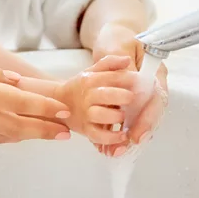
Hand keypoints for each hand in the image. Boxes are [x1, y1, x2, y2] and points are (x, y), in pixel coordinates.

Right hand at [0, 43, 71, 143]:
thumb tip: (14, 81)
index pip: (18, 102)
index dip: (43, 109)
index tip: (62, 111)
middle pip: (16, 126)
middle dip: (44, 130)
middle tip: (65, 133)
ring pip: (3, 135)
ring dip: (28, 136)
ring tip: (48, 134)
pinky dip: (8, 135)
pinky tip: (16, 132)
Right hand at [16, 56, 136, 144]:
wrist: (59, 102)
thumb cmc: (82, 87)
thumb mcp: (94, 71)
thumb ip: (110, 63)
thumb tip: (126, 59)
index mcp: (91, 79)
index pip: (110, 76)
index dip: (127, 78)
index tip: (139, 80)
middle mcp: (88, 96)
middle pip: (104, 95)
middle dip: (120, 95)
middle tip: (131, 97)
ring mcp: (86, 113)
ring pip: (99, 115)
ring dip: (114, 116)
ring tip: (124, 116)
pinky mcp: (86, 129)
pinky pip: (97, 136)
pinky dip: (110, 138)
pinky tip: (122, 135)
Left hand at [90, 22, 142, 152]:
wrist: (112, 37)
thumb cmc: (117, 37)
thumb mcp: (118, 46)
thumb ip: (123, 66)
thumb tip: (128, 85)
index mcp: (154, 72)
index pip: (157, 98)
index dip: (149, 118)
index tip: (138, 133)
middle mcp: (150, 86)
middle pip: (150, 114)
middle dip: (139, 131)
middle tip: (125, 146)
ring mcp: (140, 95)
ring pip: (139, 120)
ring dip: (127, 137)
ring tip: (115, 151)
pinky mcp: (128, 102)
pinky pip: (126, 120)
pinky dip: (117, 133)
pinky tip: (107, 146)